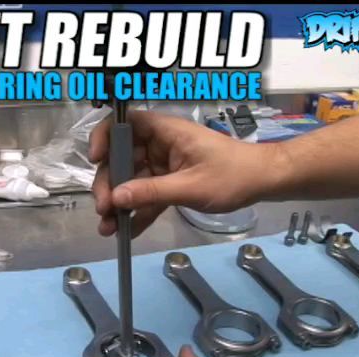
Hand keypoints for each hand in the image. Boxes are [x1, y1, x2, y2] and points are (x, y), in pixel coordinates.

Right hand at [89, 111, 290, 236]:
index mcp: (165, 131)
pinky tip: (127, 231)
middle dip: (110, 184)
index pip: (125, 123)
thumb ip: (151, 192)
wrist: (263, 182)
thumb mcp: (190, 187)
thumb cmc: (232, 175)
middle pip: (122, 158)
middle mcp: (160, 144)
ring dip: (120, 204)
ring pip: (132, 180)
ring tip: (108, 229)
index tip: (95, 159)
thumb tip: (115, 199)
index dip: (104, 137)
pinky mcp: (171, 182)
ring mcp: (165, 164)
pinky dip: (139, 211)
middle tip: (104, 211)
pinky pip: (148, 195)